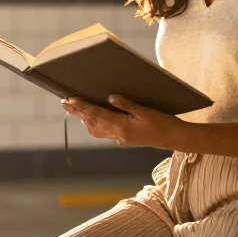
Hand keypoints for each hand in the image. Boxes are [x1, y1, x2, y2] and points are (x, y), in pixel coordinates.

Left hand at [62, 95, 180, 147]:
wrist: (173, 138)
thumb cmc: (163, 123)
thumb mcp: (145, 111)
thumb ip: (127, 104)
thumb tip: (110, 97)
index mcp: (122, 127)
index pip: (97, 115)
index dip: (82, 106)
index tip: (70, 100)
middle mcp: (118, 134)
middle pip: (92, 122)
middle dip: (78, 112)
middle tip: (64, 103)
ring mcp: (120, 138)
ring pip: (96, 129)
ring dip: (84, 119)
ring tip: (74, 108)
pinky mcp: (123, 139)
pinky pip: (103, 132)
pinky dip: (94, 124)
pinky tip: (92, 118)